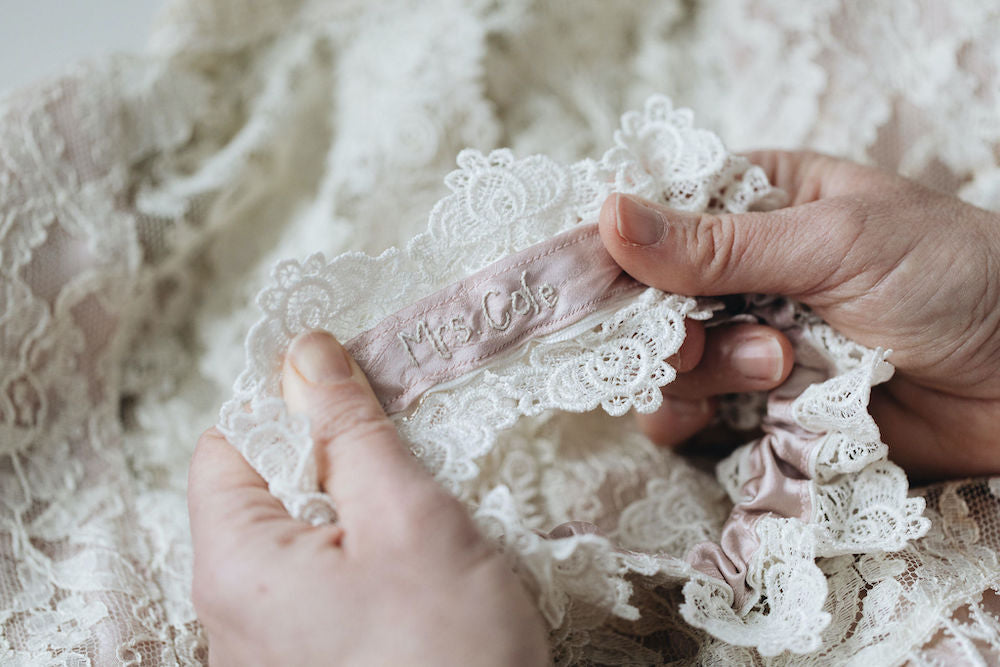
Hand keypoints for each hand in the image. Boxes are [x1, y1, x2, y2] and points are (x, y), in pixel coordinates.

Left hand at [188, 332, 548, 665]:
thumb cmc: (449, 660)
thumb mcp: (408, 520)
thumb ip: (349, 432)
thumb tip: (305, 356)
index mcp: (235, 566)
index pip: (227, 442)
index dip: (289, 405)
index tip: (354, 396)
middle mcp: (232, 612)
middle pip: (264, 488)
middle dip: (337, 460)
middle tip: (406, 464)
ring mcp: (268, 645)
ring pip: (303, 535)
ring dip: (361, 509)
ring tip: (422, 526)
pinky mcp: (308, 662)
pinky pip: (322, 582)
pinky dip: (368, 557)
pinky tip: (420, 576)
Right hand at [599, 150, 999, 478]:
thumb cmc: (953, 276)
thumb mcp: (837, 241)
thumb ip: (720, 244)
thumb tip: (608, 214)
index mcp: (757, 204)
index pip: (652, 219)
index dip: (611, 249)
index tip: (580, 280)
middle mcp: (738, 274)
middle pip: (642, 300)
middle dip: (661, 322)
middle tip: (699, 333)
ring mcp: (745, 343)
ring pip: (661, 364)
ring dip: (701, 370)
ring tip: (777, 366)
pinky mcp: (758, 408)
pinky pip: (689, 419)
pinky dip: (698, 419)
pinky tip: (749, 409)